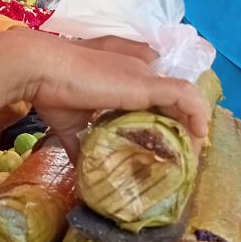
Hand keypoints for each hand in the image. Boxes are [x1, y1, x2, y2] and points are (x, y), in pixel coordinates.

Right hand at [18, 34, 210, 159]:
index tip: (171, 145)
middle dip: (184, 126)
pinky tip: (200, 134)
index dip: (167, 119)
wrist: (40, 69)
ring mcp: (142, 76)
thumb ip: (80, 145)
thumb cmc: (51, 91)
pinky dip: (196, 113)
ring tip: (196, 150)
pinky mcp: (144, 84)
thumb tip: (81, 172)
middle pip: (172, 99)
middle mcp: (137, 72)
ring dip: (194, 123)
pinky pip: (184, 95)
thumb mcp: (70, 125)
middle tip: (187, 155)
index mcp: (121, 79)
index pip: (154, 98)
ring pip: (183, 97)